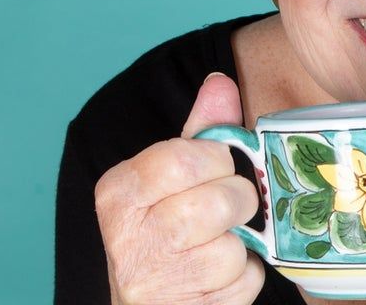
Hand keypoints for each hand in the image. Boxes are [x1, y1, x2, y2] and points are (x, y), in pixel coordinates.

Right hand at [95, 73, 264, 303]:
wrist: (149, 302)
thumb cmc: (165, 231)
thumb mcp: (173, 176)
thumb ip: (200, 130)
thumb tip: (221, 82)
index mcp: (118, 191)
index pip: (185, 157)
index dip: (217, 160)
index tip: (215, 168)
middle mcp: (128, 237)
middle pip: (220, 199)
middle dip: (237, 200)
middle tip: (225, 209)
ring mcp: (156, 280)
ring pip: (234, 244)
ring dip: (241, 242)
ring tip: (219, 242)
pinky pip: (247, 279)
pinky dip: (246, 275)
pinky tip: (220, 275)